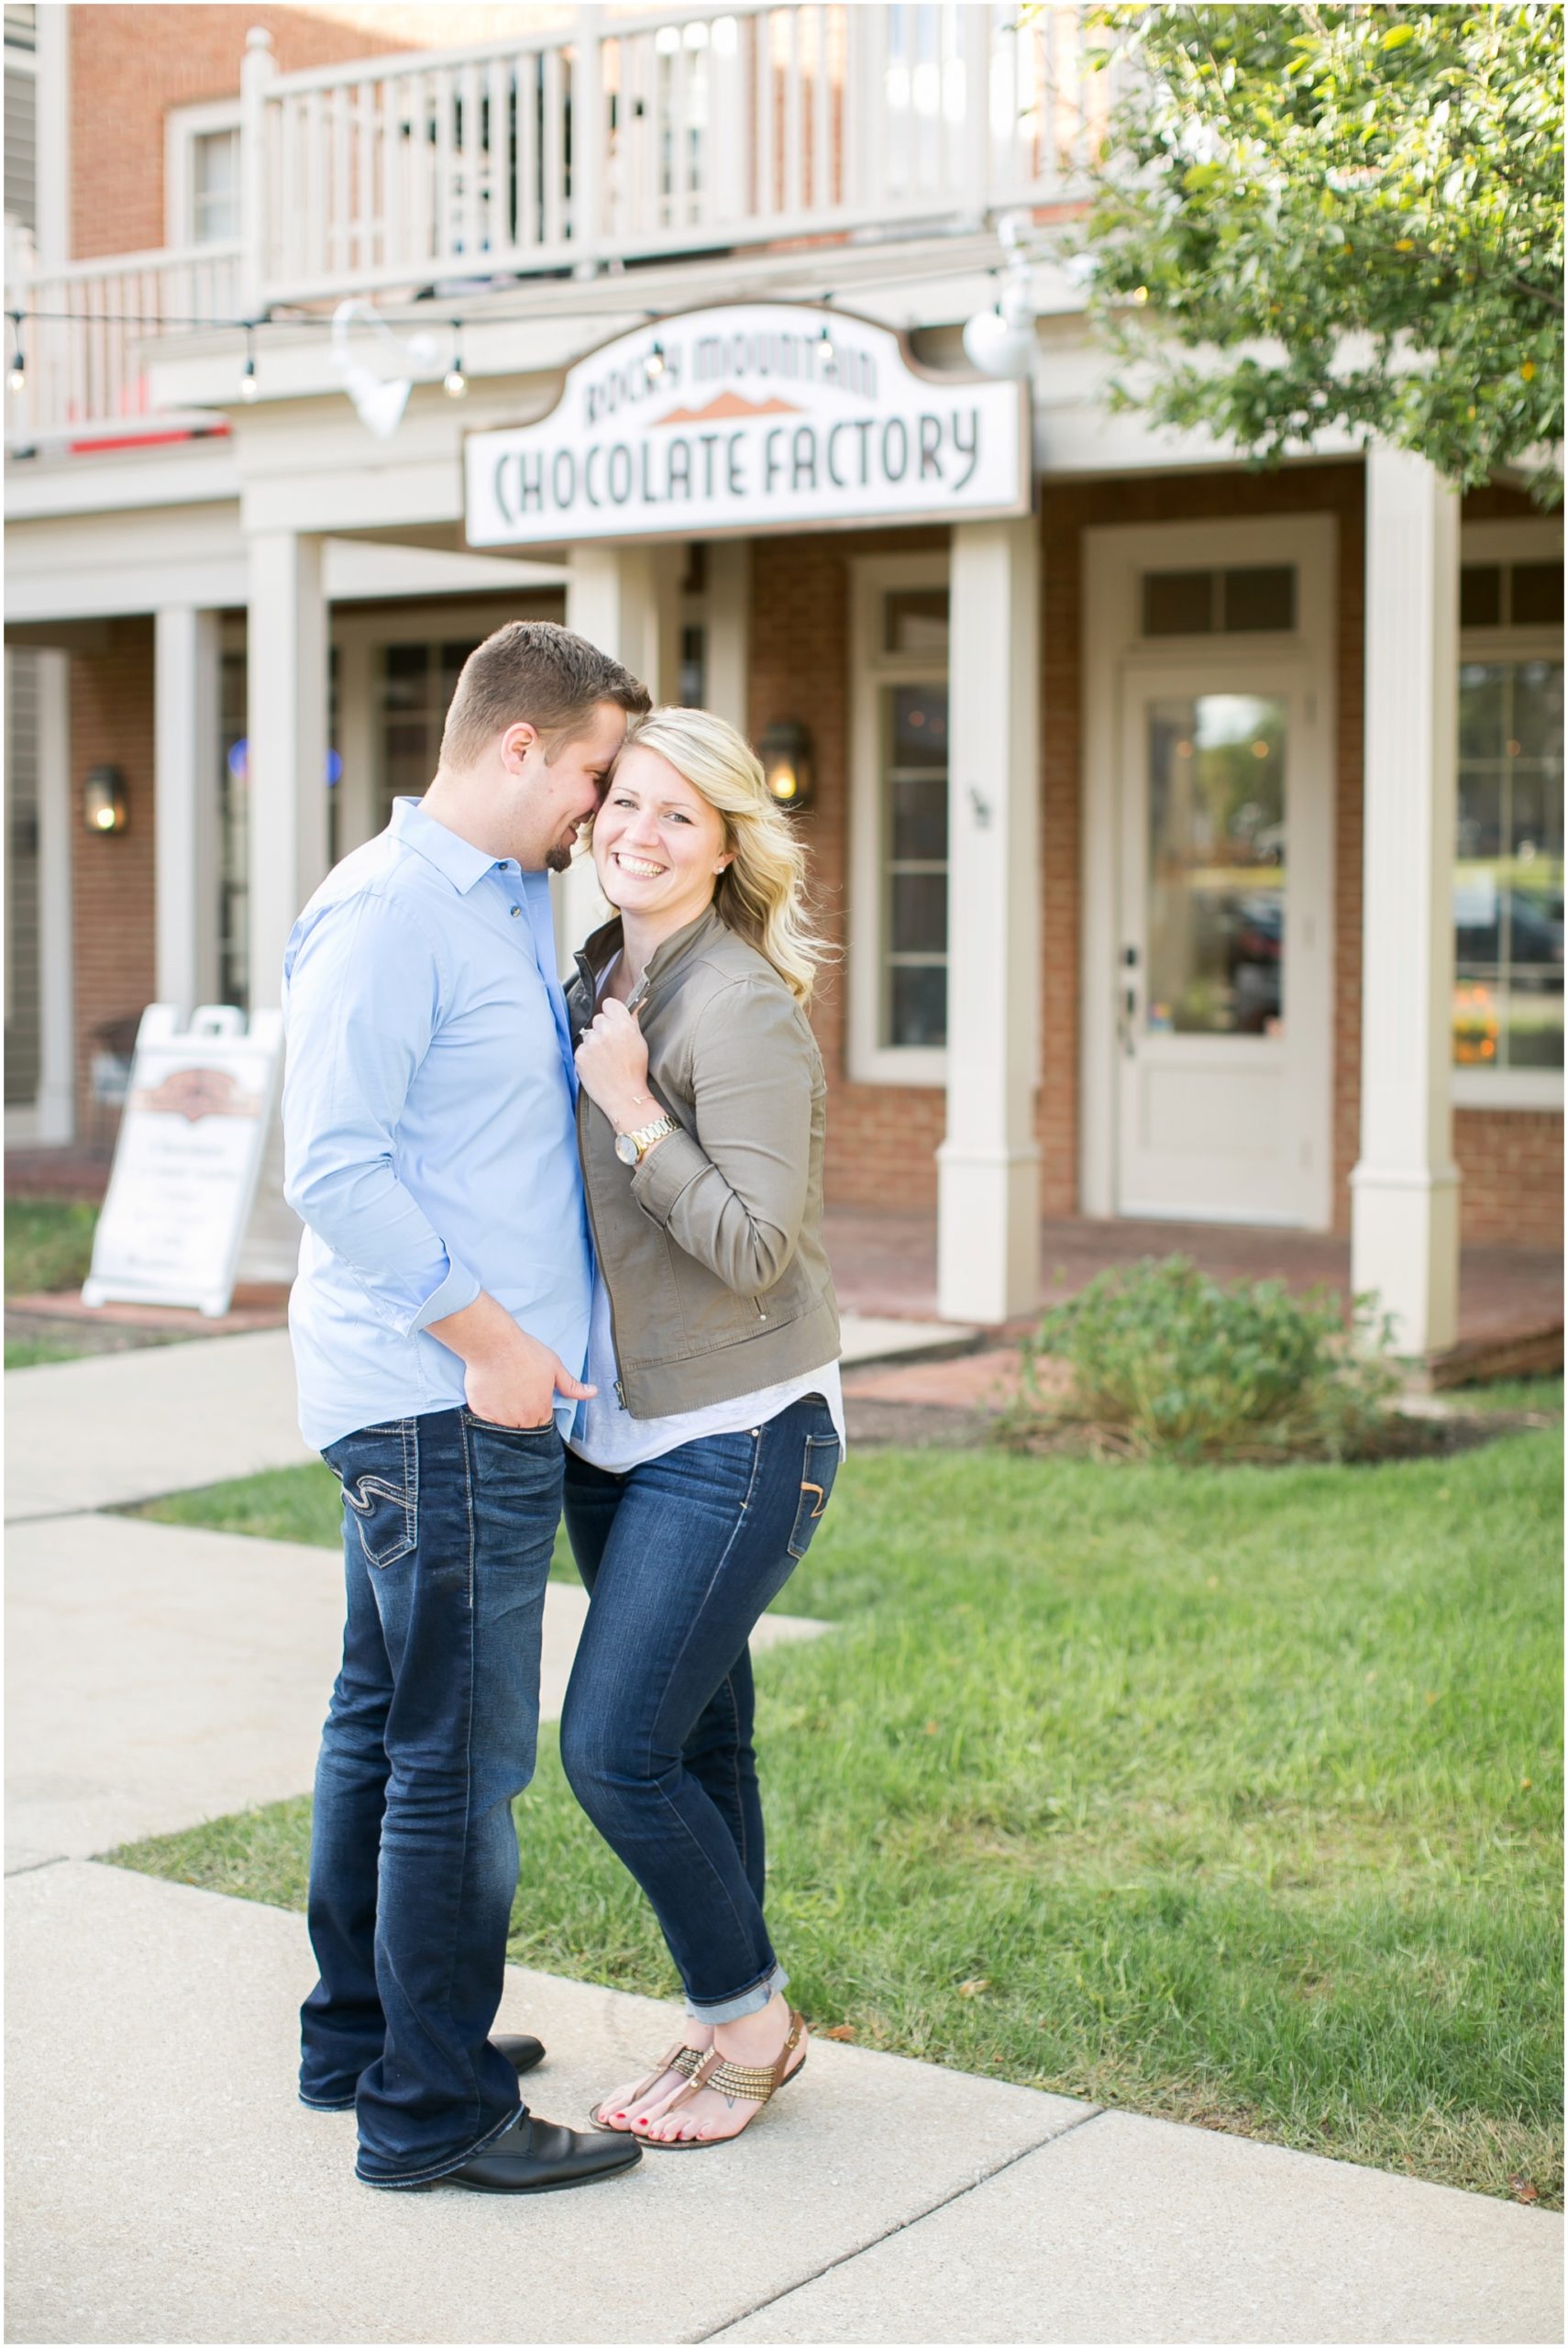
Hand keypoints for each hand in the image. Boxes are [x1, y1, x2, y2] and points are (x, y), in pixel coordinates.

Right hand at [427, 1293, 595, 1426]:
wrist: (494, 1343)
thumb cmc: (524, 1352)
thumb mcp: (554, 1367)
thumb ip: (572, 1386)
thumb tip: (593, 1392)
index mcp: (541, 1410)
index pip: (543, 1426)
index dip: (538, 1416)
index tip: (531, 1403)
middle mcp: (522, 1419)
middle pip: (524, 1430)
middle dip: (522, 1420)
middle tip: (515, 1399)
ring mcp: (501, 1418)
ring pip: (505, 1430)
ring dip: (504, 1421)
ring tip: (502, 1400)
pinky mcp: (482, 1413)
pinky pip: (485, 1425)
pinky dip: (487, 1418)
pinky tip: (489, 1402)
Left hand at [575, 997, 654, 1131]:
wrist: (625, 1096)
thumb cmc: (635, 1071)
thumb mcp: (640, 1042)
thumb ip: (633, 1020)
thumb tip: (637, 1002)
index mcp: (623, 1025)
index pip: (609, 1004)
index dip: (612, 1013)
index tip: (614, 1022)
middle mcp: (606, 1031)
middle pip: (598, 1019)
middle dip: (604, 1029)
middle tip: (612, 1046)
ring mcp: (592, 1043)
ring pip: (589, 1034)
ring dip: (595, 1043)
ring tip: (605, 1059)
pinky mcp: (581, 1055)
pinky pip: (582, 1048)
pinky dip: (588, 1055)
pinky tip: (597, 1065)